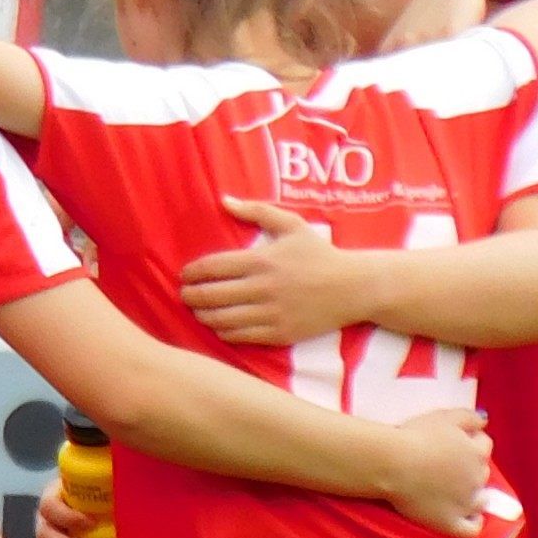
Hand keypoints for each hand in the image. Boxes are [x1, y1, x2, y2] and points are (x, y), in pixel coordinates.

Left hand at [180, 200, 379, 345]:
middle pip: (211, 296)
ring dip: (202, 315)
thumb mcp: (292, 225)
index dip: (192, 272)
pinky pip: (239, 336)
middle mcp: (262, 288)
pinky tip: (220, 325)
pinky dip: (223, 331)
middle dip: (190, 296)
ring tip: (197, 310)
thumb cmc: (320, 254)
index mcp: (262, 260)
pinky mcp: (278, 333)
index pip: (213, 267)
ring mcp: (270, 313)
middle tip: (184, 294)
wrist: (353, 288)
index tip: (185, 274)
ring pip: (221, 319)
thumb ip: (257, 211)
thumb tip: (224, 200)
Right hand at [384, 408, 495, 537]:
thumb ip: (470, 417)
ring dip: (473, 495)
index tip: (455, 446)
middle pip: (482, 473)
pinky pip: (471, 529)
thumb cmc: (415, 436)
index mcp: (476, 452)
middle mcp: (477, 478)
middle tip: (447, 468)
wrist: (392, 463)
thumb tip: (484, 422)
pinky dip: (472, 523)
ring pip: (480, 500)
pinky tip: (466, 518)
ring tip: (453, 492)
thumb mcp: (445, 416)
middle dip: (470, 470)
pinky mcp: (450, 522)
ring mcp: (466, 503)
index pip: (484, 446)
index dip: (471, 444)